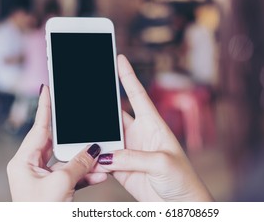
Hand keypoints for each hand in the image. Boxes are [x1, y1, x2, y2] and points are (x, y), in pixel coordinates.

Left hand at [7, 85, 106, 200]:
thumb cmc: (41, 213)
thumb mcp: (60, 185)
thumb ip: (79, 163)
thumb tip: (95, 149)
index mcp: (23, 162)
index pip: (38, 128)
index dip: (44, 106)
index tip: (48, 88)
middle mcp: (32, 167)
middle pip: (57, 144)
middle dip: (77, 140)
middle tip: (87, 124)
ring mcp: (44, 178)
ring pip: (69, 161)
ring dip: (86, 161)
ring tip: (102, 157)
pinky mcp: (56, 188)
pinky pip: (73, 175)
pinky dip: (87, 175)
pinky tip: (101, 174)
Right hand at [96, 55, 212, 201]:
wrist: (180, 205)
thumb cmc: (182, 179)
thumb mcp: (161, 162)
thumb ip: (133, 157)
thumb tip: (106, 156)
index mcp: (153, 125)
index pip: (138, 95)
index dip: (128, 76)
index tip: (120, 58)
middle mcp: (139, 134)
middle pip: (115, 115)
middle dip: (100, 107)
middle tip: (84, 97)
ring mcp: (129, 151)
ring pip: (105, 138)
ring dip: (94, 137)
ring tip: (81, 133)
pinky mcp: (122, 169)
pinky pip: (103, 160)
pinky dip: (94, 160)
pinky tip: (87, 159)